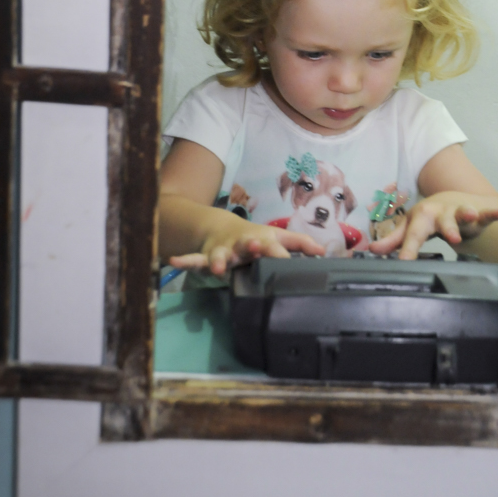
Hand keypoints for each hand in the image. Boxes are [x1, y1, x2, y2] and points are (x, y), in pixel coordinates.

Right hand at [168, 212, 324, 277]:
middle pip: (247, 246)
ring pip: (219, 255)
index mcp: (262, 240)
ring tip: (216, 268)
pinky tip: (174, 260)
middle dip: (250, 248)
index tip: (287, 260)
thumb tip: (323, 253)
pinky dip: (185, 260)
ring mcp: (223, 251)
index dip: (280, 254)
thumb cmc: (256, 239)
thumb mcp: (278, 238)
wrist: (222, 228)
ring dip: (218, 260)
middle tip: (254, 248)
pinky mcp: (206, 257)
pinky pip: (194, 260)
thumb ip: (300, 245)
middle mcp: (242, 245)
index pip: (275, 247)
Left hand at [368, 191, 497, 260]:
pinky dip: (494, 212)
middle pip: (441, 221)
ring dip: (467, 213)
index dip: (407, 249)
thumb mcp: (411, 227)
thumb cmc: (430, 218)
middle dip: (446, 228)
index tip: (403, 263)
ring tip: (471, 215)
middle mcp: (440, 213)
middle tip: (450, 238)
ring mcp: (459, 211)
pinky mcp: (477, 212)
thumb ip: (394, 240)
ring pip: (463, 213)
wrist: (453, 200)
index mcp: (422, 218)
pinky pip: (486, 212)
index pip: (413, 236)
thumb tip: (373, 251)